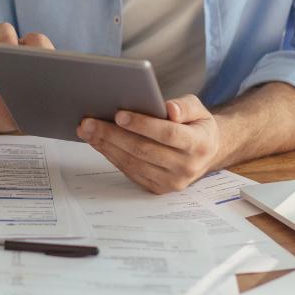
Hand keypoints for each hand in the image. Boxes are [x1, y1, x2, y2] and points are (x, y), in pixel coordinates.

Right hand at [0, 22, 54, 131]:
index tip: (34, 52)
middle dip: (4, 37)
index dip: (34, 44)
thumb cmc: (38, 105)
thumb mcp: (49, 105)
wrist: (17, 119)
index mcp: (34, 55)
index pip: (35, 40)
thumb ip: (55, 98)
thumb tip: (73, 101)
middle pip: (4, 32)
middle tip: (5, 47)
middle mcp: (9, 52)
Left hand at [76, 95, 220, 193]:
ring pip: (133, 163)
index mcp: (199, 144)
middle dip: (113, 135)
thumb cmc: (197, 126)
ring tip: (87, 130)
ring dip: (106, 146)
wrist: (207, 153)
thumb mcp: (198, 109)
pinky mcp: (158, 189)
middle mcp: (186, 167)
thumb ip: (185, 106)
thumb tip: (170, 109)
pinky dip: (111, 156)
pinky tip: (98, 142)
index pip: (168, 134)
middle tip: (89, 122)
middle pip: (144, 150)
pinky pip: (130, 172)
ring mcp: (172, 182)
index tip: (119, 114)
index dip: (143, 125)